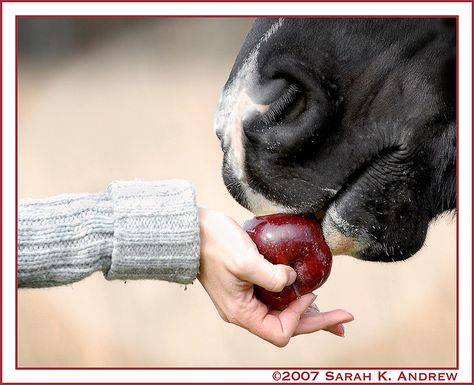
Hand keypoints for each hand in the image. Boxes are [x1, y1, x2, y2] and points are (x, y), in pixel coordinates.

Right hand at [197, 208, 353, 346]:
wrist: (193, 232)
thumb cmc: (214, 245)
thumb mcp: (245, 261)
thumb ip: (273, 276)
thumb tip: (293, 280)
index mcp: (242, 313)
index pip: (280, 331)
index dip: (299, 316)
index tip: (308, 292)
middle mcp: (244, 311)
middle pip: (286, 326)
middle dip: (317, 322)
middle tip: (344, 321)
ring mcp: (245, 300)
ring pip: (282, 313)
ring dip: (308, 312)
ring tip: (333, 315)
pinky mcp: (247, 286)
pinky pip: (275, 300)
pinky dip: (293, 298)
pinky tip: (306, 292)